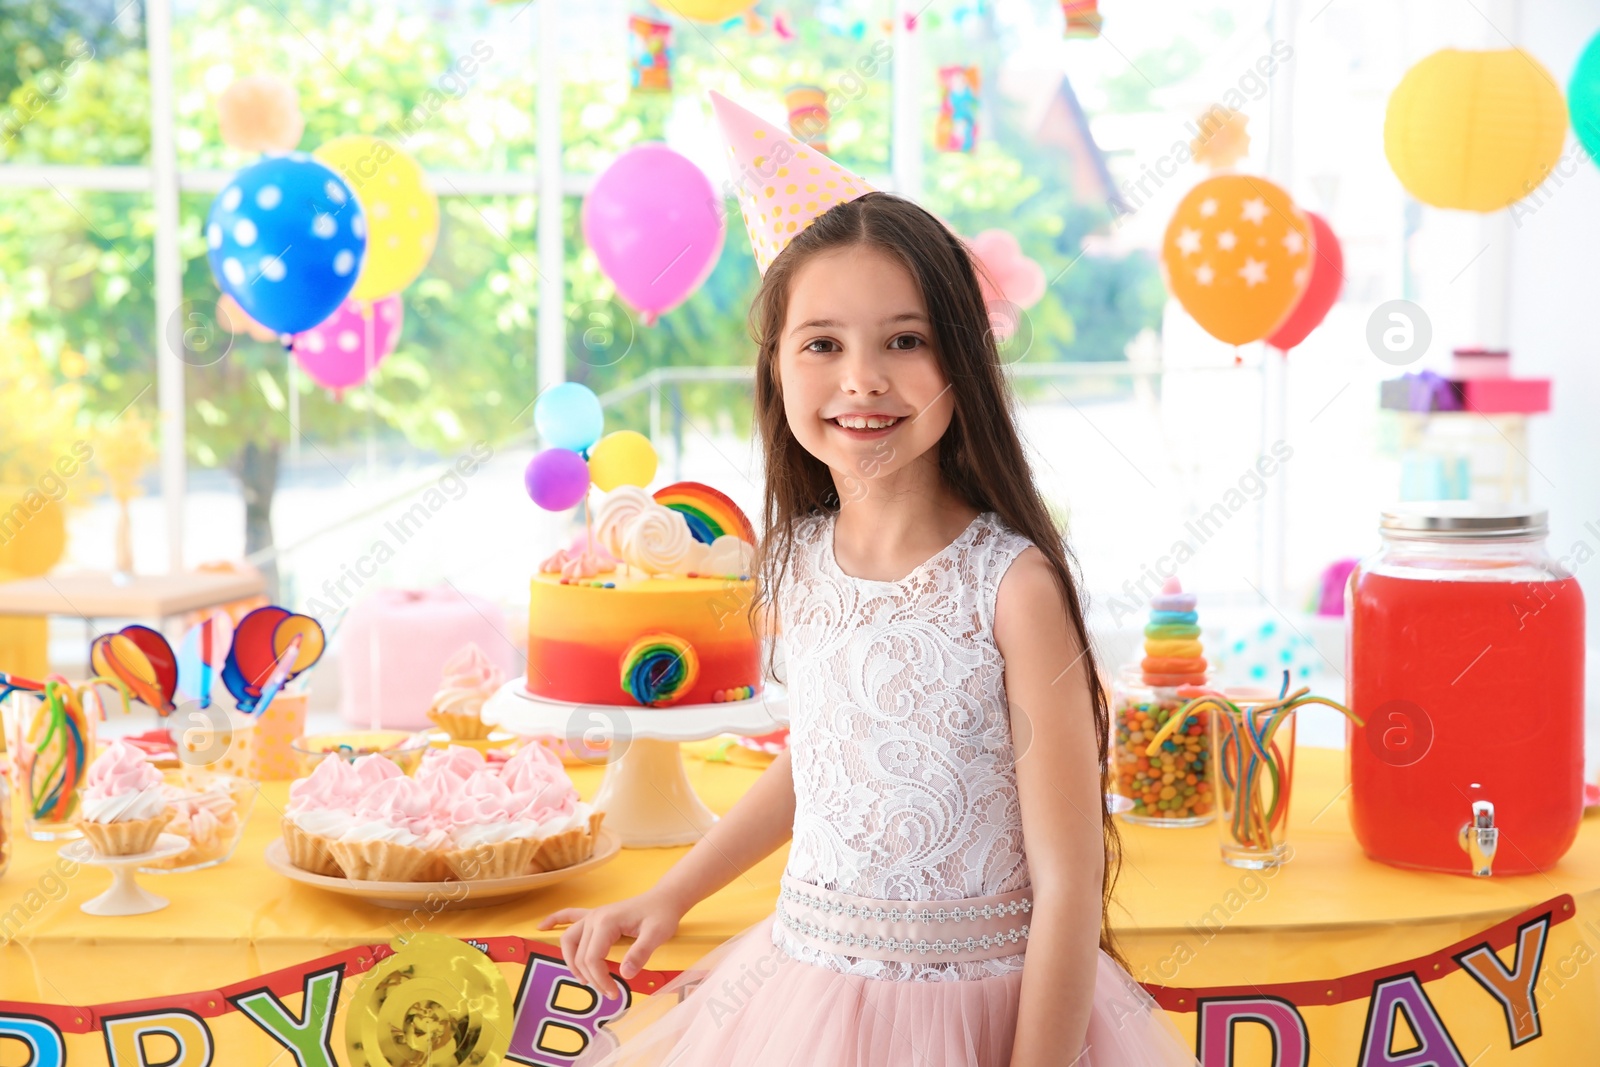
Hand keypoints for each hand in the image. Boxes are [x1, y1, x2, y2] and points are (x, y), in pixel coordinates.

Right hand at [537, 889, 685, 998]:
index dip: (600, 980)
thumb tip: (625, 974)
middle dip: (591, 977)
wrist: (664, 898)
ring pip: (569, 941)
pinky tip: (543, 927)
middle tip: (607, 992)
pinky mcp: (595, 915)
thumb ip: (641, 953)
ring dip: (571, 961)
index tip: (614, 994)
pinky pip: (569, 917)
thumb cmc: (662, 915)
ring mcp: (592, 916)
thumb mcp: (657, 934)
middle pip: (580, 955)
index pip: (592, 958)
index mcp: (606, 922)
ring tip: (584, 979)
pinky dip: (555, 921)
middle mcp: (594, 918)